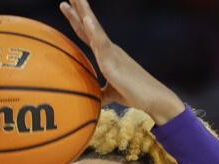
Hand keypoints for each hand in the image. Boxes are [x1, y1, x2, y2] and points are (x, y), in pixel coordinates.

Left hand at [60, 0, 183, 122]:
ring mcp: (111, 52)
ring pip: (94, 28)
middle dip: (78, 9)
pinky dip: (93, 30)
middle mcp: (109, 48)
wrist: (152, 98)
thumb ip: (100, 93)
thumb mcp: (110, 94)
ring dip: (84, 12)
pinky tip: (85, 18)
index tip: (67, 6)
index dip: (77, 20)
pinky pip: (101, 42)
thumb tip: (92, 99)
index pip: (87, 33)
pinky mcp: (114, 60)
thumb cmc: (133, 94)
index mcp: (106, 54)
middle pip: (88, 25)